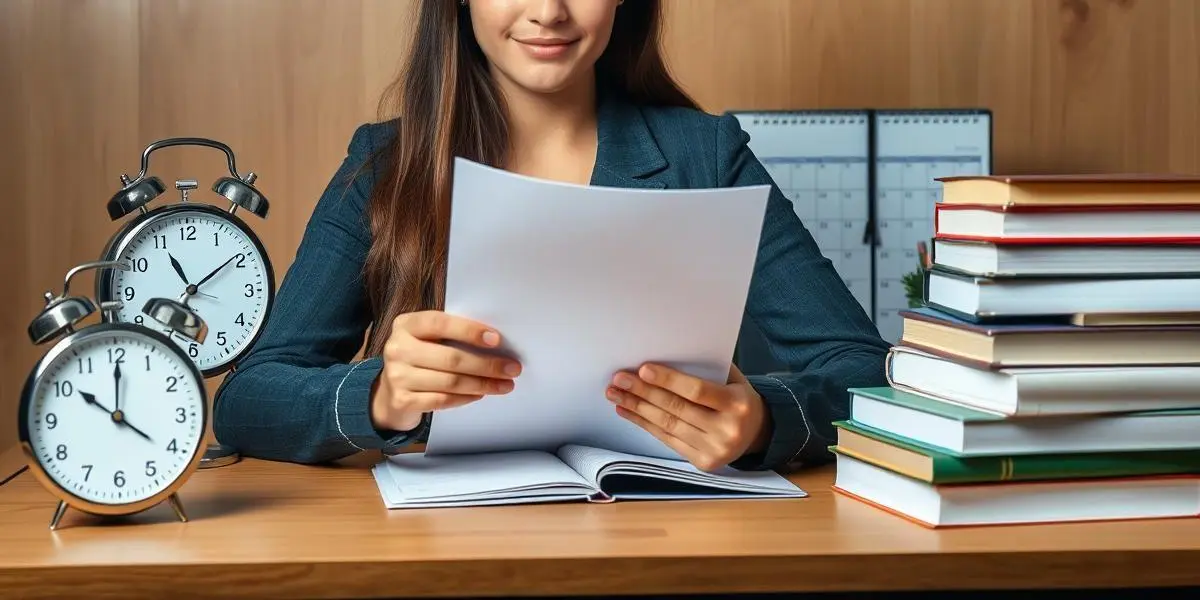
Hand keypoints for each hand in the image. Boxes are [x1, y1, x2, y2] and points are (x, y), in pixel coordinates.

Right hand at [370, 311, 521, 431]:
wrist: (389, 393)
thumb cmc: (418, 359)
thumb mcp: (426, 339)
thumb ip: (450, 335)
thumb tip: (494, 342)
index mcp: (406, 325)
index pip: (440, 323)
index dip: (469, 331)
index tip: (496, 340)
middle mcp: (397, 348)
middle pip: (451, 358)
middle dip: (487, 364)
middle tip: (512, 368)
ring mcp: (397, 376)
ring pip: (450, 382)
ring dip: (483, 384)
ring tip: (504, 384)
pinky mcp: (403, 400)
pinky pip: (443, 400)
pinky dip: (466, 398)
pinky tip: (481, 394)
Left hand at [606, 363, 769, 471]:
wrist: (758, 433)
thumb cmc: (738, 398)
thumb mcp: (732, 380)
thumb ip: (706, 369)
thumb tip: (666, 355)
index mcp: (737, 404)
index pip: (697, 391)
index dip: (669, 380)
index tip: (643, 369)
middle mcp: (727, 430)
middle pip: (676, 409)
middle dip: (643, 392)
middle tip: (619, 379)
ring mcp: (715, 449)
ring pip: (667, 426)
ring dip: (637, 409)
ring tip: (616, 394)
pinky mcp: (703, 463)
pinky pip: (667, 440)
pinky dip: (645, 424)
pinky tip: (628, 411)